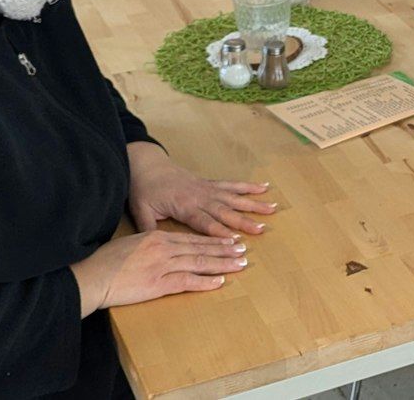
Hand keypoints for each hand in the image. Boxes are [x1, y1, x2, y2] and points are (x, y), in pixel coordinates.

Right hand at [70, 229, 247, 316]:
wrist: (93, 275)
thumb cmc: (106, 261)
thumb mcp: (130, 243)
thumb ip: (148, 243)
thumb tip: (157, 245)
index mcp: (157, 237)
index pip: (191, 238)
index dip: (212, 240)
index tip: (228, 240)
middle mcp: (164, 248)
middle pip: (200, 248)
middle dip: (224, 249)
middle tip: (243, 250)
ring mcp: (163, 265)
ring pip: (199, 262)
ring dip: (222, 264)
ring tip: (239, 264)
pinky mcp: (159, 283)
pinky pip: (188, 282)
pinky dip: (205, 282)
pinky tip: (220, 282)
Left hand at [127, 142, 276, 236]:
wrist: (146, 164)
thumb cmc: (144, 188)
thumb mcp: (141, 211)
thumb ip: (150, 230)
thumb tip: (154, 248)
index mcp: (184, 206)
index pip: (206, 222)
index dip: (221, 232)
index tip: (237, 240)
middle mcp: (200, 197)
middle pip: (226, 211)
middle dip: (244, 222)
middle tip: (261, 230)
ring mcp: (207, 189)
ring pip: (234, 198)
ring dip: (253, 204)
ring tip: (272, 209)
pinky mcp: (209, 183)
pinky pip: (231, 185)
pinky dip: (247, 187)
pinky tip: (263, 188)